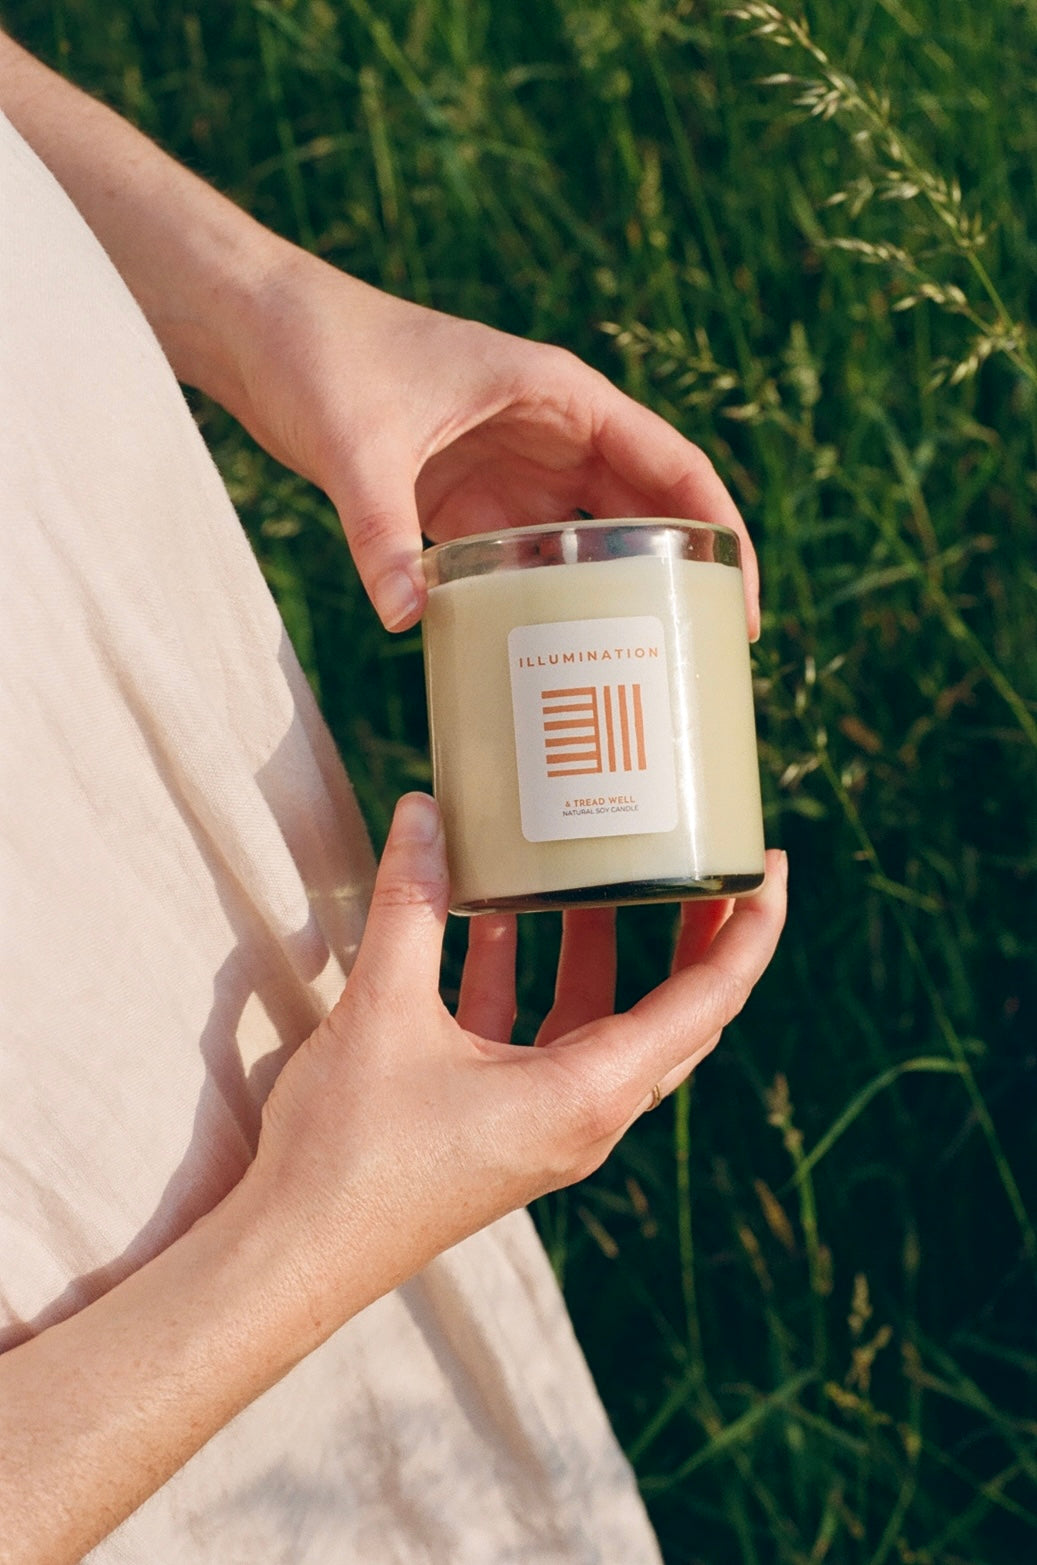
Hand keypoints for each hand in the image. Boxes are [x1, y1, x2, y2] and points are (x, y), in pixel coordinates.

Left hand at [220, 251, 760, 636]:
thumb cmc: (321, 353)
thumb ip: (381, 529)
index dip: (720, 531)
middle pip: (645, 509)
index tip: (739, 600)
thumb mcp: (357, 442)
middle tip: (702, 656)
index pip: (672, 464)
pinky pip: (525, 557)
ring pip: (588, 540)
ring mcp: (510, 467)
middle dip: (682, 575)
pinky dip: (544, 599)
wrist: (259, 331)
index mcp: (558, 394)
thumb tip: (403, 619)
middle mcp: (549, 431)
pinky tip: (551, 651)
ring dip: (616, 594)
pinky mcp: (466, 499)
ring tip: (642, 665)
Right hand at [247, 794, 785, 1326]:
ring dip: (602, 951)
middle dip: (694, 937)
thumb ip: (411, 908)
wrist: (294, 1256)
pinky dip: (529, 980)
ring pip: (604, 1025)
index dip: (749, 933)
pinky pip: (539, 1040)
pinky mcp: (502, 1128)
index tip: (769, 867)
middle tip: (700, 864)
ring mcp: (546, 1126)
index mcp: (586, 1094)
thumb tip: (425, 815)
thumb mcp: (383, 1012)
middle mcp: (585, 1115)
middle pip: (673, 1015)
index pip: (705, 1003)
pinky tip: (495, 921)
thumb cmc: (351, 1151)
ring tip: (598, 874)